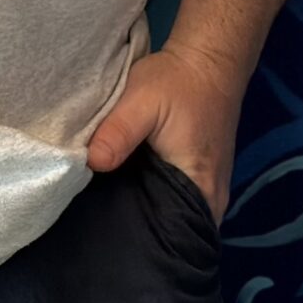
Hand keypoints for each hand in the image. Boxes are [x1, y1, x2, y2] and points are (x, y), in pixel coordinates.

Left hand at [84, 44, 243, 224]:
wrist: (208, 62)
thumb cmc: (177, 83)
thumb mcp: (141, 101)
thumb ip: (117, 133)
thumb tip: (90, 164)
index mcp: (199, 187)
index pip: (172, 236)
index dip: (141, 240)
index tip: (108, 239)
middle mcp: (212, 200)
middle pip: (175, 233)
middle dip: (143, 234)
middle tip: (103, 231)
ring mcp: (212, 193)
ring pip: (178, 221)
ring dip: (152, 219)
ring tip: (114, 218)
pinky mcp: (206, 182)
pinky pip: (182, 207)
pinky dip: (160, 205)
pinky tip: (133, 200)